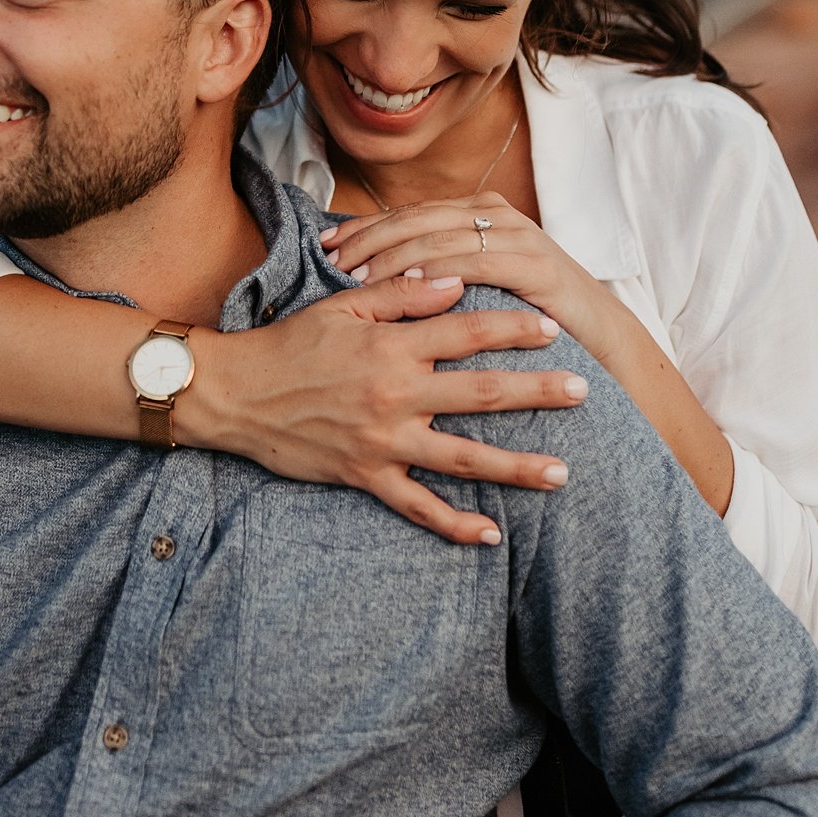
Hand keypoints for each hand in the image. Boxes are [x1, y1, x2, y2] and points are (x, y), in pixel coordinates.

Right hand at [198, 274, 586, 545]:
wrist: (232, 394)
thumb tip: (454, 282)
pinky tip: (492, 534)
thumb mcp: (339, 307)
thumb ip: (399, 294)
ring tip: (564, 472)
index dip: (513, 328)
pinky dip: (455, 524)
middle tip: (585, 391)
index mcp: (390, 348)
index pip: (466, 333)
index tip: (552, 329)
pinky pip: (418, 507)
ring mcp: (382, 442)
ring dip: (518, 466)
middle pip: (482, 394)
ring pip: (464, 458)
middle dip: (539, 393)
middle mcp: (394, 395)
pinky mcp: (365, 476)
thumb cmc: (286, 344)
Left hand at [320, 193, 619, 357]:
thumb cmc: (522, 314)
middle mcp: (494, 215)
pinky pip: (475, 261)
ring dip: (394, 255)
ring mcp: (517, 235)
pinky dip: (439, 270)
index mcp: (474, 212)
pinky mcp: (536, 263)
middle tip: (332, 261)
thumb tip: (362, 270)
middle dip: (368, 238)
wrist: (599, 338)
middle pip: (415, 218)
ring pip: (439, 235)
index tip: (323, 246)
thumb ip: (429, 268)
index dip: (362, 227)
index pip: (405, 213)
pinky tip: (410, 285)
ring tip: (358, 274)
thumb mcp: (471, 284)